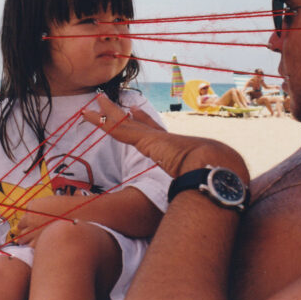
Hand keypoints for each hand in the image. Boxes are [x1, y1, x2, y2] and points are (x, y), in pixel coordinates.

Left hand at [13, 195, 83, 245]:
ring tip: (28, 242)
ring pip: (22, 239)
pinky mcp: (39, 242)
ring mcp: (33, 231)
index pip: (23, 215)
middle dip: (23, 230)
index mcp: (33, 206)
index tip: (29, 224)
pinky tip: (37, 246)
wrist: (78, 215)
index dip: (27, 221)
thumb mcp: (51, 201)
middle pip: (19, 227)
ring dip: (25, 240)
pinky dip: (32, 247)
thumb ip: (41, 208)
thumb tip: (37, 215)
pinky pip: (30, 246)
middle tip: (26, 233)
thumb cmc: (68, 208)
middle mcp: (30, 218)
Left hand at [82, 95, 248, 181]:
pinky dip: (101, 121)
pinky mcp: (144, 139)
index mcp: (172, 147)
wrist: (212, 164)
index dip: (142, 119)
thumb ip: (189, 188)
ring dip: (106, 111)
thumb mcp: (195, 182)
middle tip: (110, 101)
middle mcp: (161, 137)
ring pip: (122, 121)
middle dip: (122, 111)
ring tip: (95, 99)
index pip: (153, 130)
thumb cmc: (208, 176)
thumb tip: (195, 200)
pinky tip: (88, 115)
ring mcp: (152, 136)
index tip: (134, 110)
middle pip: (136, 121)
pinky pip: (116, 128)